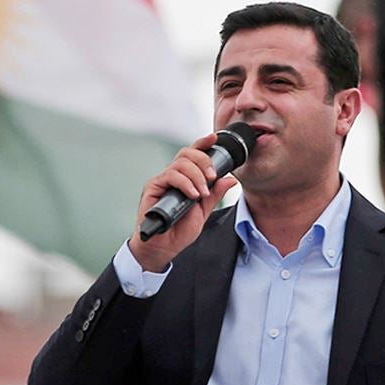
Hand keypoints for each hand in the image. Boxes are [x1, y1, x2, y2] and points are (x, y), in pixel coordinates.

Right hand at [128, 133, 240, 271]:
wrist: (163, 247)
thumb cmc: (179, 230)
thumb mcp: (203, 212)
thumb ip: (214, 195)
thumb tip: (230, 179)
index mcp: (185, 179)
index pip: (194, 155)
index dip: (203, 143)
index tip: (214, 138)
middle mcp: (173, 176)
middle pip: (187, 153)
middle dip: (203, 161)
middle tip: (211, 177)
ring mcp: (163, 180)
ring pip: (180, 163)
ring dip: (196, 176)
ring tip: (201, 194)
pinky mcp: (153, 187)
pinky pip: (170, 175)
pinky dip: (185, 183)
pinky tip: (192, 195)